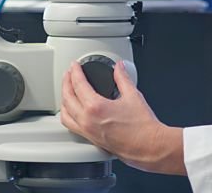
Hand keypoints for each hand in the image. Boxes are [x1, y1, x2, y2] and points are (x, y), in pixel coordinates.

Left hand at [60, 60, 184, 174]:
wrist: (147, 146)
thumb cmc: (142, 126)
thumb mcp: (133, 95)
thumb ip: (123, 78)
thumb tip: (119, 67)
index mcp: (96, 107)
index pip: (78, 85)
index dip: (75, 72)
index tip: (75, 65)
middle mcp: (87, 120)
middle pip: (67, 98)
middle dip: (66, 83)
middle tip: (69, 73)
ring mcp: (87, 131)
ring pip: (65, 114)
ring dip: (64, 100)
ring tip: (67, 90)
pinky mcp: (91, 139)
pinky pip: (71, 126)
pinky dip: (68, 115)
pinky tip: (73, 111)